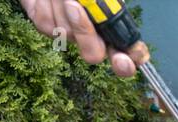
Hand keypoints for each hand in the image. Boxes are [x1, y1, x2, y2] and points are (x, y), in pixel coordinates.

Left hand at [20, 0, 139, 76]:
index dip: (132, 58)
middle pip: (93, 53)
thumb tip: (101, 4)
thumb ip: (110, 2)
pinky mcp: (47, 27)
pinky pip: (47, 25)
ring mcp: (69, 33)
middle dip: (84, 32)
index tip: (124, 59)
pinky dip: (45, 5)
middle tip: (74, 6)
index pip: (133, 51)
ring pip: (66, 34)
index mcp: (113, 23)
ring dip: (61, 5)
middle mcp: (94, 34)